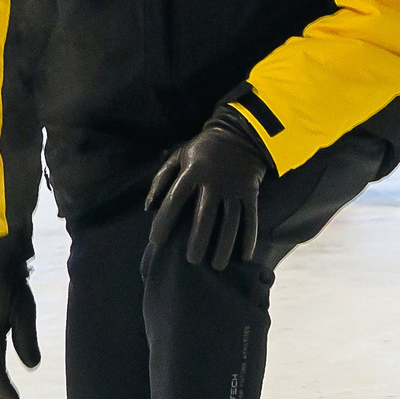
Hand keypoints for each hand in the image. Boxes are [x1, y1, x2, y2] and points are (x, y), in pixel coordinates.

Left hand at [145, 108, 272, 269]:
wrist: (241, 133)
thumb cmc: (203, 149)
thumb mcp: (179, 155)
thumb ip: (161, 179)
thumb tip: (148, 207)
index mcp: (192, 171)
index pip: (175, 199)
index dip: (164, 221)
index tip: (157, 242)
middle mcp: (213, 182)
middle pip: (205, 216)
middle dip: (198, 239)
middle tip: (191, 260)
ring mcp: (234, 188)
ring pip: (230, 221)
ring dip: (224, 245)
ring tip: (216, 265)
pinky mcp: (251, 192)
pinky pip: (250, 218)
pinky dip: (248, 238)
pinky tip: (244, 256)